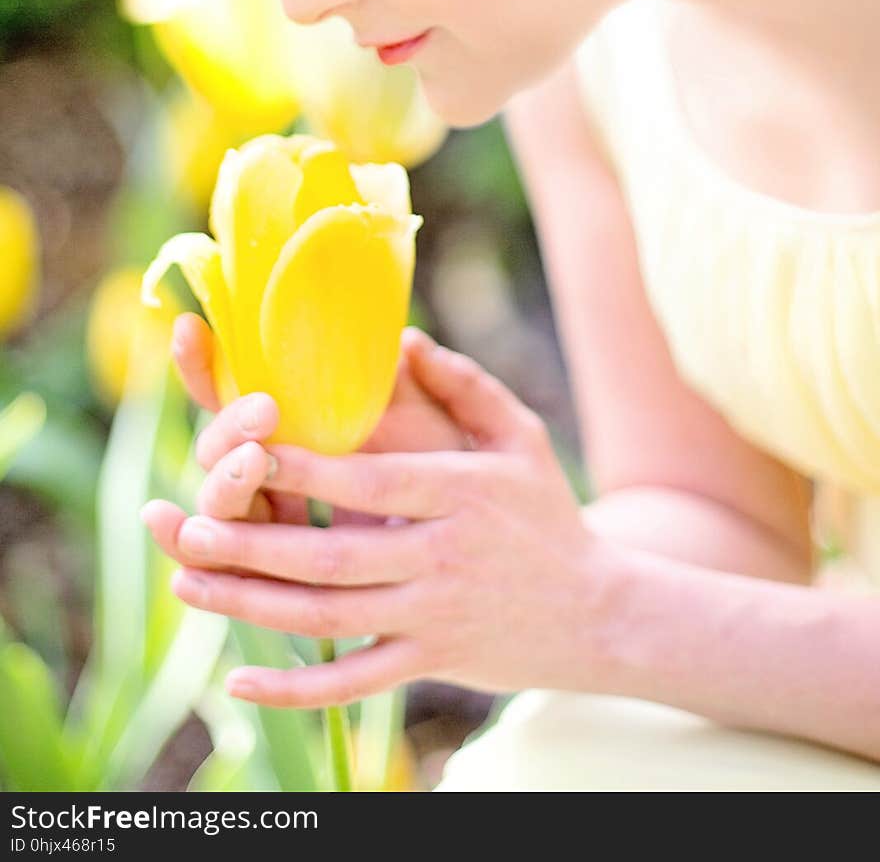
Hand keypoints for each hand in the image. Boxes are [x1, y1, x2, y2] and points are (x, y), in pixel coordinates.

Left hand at [142, 330, 611, 707]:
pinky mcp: (428, 663)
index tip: (246, 448)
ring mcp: (432, 617)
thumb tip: (403, 340)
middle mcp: (442, 557)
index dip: (305, 468)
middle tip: (190, 527)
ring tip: (188, 582)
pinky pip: (353, 682)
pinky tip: (242, 682)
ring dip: (252, 604)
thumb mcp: (521, 437)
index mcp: (459, 493)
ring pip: (328, 618)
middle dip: (254, 544)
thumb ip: (464, 384)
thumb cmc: (547, 513)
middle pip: (333, 555)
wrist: (599, 614)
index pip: (371, 481)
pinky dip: (295, 690)